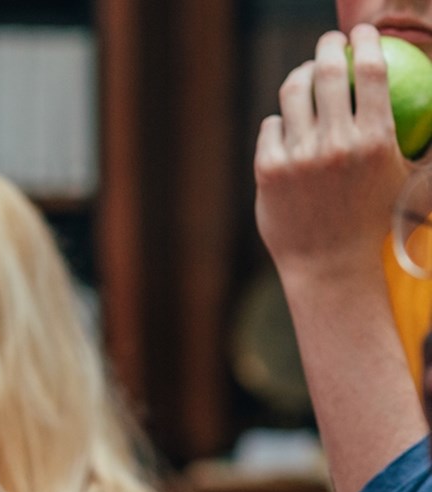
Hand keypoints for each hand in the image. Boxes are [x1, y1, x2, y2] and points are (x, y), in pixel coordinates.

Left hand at [255, 25, 412, 278]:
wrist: (330, 265)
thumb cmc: (374, 223)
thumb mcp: (407, 181)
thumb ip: (418, 144)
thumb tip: (427, 108)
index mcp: (375, 140)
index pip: (372, 72)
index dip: (366, 43)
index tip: (361, 34)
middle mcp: (335, 144)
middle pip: (327, 73)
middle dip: (327, 47)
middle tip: (329, 44)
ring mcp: (298, 156)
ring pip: (293, 94)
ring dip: (300, 76)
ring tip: (306, 76)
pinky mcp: (268, 169)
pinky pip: (272, 126)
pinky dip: (281, 119)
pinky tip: (288, 121)